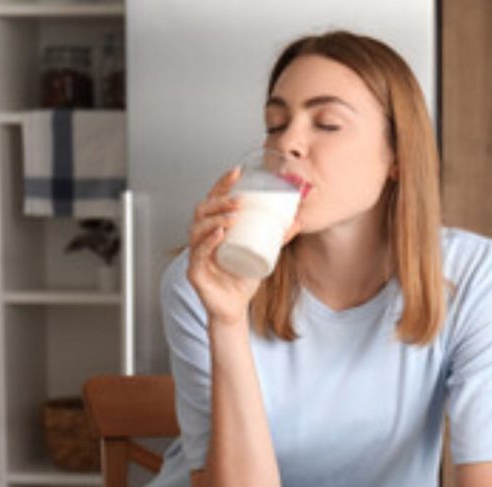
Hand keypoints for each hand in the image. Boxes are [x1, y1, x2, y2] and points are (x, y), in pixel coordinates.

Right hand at [187, 167, 301, 325]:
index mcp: (213, 230)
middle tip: (239, 200)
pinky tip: (220, 234)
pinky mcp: (194, 272)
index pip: (213, 201)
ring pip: (197, 229)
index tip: (237, 172)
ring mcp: (195, 255)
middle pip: (202, 211)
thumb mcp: (264, 254)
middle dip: (219, 202)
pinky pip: (198, 253)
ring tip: (234, 216)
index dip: (222, 185)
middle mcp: (201, 239)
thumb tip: (296, 221)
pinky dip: (208, 241)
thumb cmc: (243, 280)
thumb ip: (277, 238)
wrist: (235, 309)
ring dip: (216, 219)